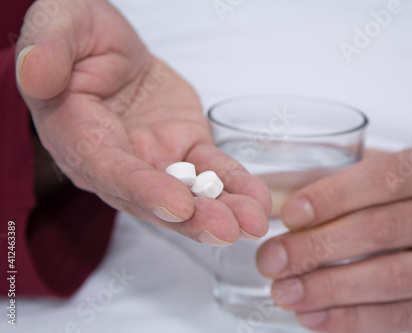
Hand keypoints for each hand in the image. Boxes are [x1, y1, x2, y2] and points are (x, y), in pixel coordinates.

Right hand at [16, 0, 270, 244]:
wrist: (107, 47)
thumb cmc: (78, 38)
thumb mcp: (58, 27)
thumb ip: (48, 50)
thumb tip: (36, 72)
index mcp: (79, 136)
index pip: (110, 171)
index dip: (144, 189)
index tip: (178, 203)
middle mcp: (116, 161)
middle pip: (153, 198)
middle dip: (191, 218)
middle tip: (227, 231)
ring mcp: (153, 159)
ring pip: (187, 194)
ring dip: (220, 211)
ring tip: (252, 223)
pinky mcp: (183, 148)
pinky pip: (211, 170)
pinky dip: (235, 185)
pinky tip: (256, 201)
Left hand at [257, 149, 411, 331]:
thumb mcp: (395, 174)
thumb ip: (336, 179)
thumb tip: (273, 193)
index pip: (381, 179)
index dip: (330, 197)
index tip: (289, 214)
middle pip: (378, 230)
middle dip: (316, 247)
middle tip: (272, 259)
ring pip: (388, 278)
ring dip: (327, 289)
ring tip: (284, 292)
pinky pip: (398, 318)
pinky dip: (349, 320)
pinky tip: (313, 316)